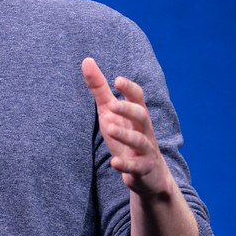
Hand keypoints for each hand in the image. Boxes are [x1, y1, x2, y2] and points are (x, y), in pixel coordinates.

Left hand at [81, 58, 172, 195]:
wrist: (150, 175)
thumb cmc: (127, 137)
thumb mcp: (111, 113)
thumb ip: (100, 89)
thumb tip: (86, 60)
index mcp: (137, 115)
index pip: (138, 98)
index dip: (129, 89)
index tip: (117, 80)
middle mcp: (144, 130)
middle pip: (142, 116)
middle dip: (129, 110)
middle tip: (113, 105)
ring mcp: (145, 151)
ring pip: (140, 141)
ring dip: (126, 135)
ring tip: (110, 128)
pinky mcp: (142, 170)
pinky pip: (136, 168)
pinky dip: (126, 165)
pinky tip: (115, 163)